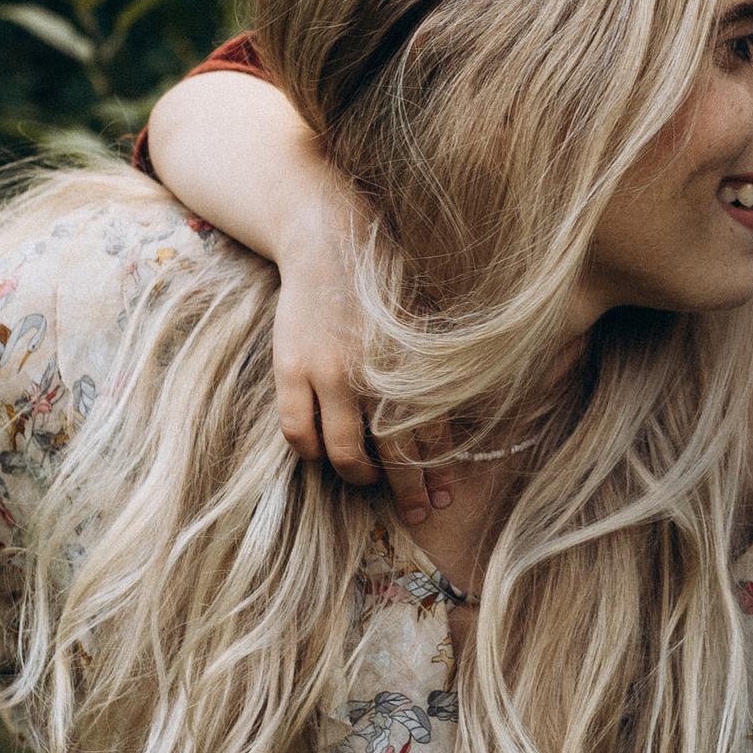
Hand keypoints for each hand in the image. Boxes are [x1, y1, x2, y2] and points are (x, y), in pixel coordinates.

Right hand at [268, 178, 451, 516]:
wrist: (327, 237)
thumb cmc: (384, 277)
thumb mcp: (423, 319)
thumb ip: (437, 367)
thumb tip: (461, 414)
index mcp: (412, 364)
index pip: (432, 433)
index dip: (440, 470)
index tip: (447, 495)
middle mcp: (374, 373)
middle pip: (396, 453)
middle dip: (411, 491)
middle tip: (422, 514)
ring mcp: (328, 372)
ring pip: (344, 452)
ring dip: (359, 475)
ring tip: (367, 479)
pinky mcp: (291, 368)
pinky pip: (298, 432)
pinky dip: (311, 452)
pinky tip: (322, 454)